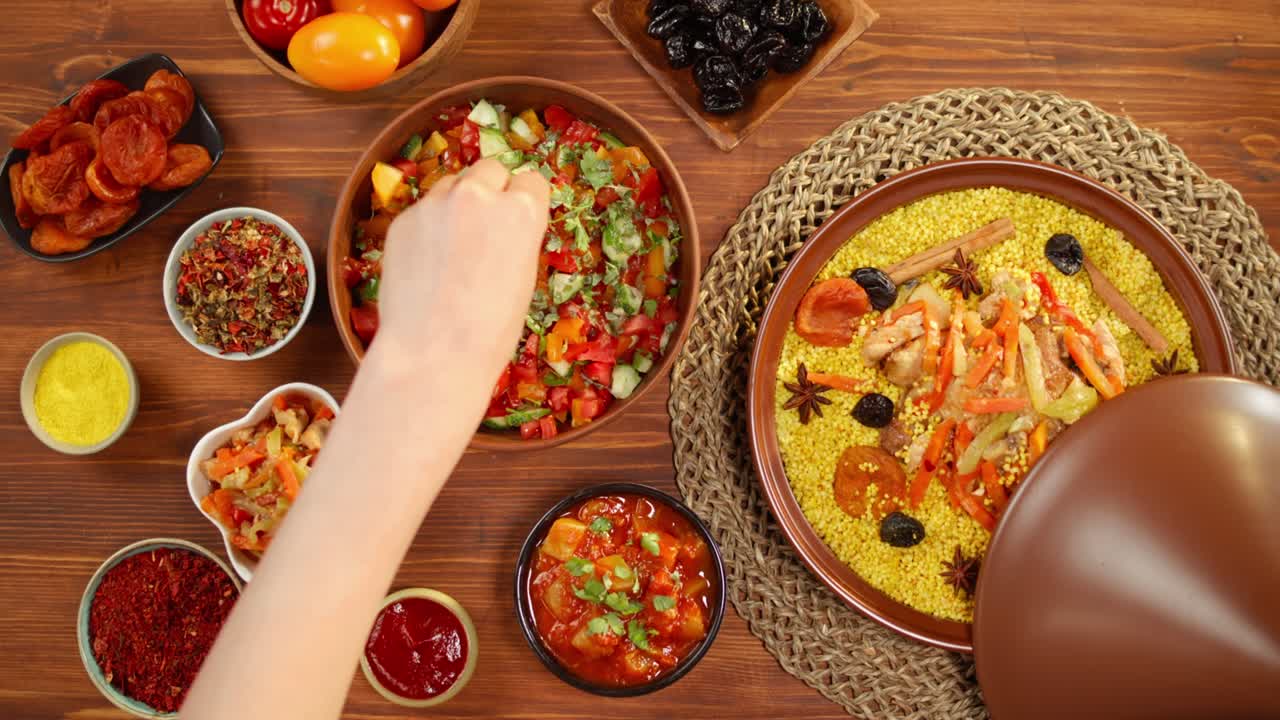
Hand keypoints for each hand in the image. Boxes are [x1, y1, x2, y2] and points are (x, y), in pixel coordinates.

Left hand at [375, 159, 549, 386]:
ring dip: (456, 203)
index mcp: (521, 211)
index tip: (519, 219)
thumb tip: (504, 229)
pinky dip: (427, 228)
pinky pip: (423, 211)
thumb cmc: (492, 330)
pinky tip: (426, 263)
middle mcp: (478, 195)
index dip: (525, 201)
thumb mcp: (523, 279)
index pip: (531, 181)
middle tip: (484, 226)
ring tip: (452, 246)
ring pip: (452, 185)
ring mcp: (435, 203)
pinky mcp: (402, 219)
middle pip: (490, 169)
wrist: (433, 352)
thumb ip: (516, 239)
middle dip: (491, 191)